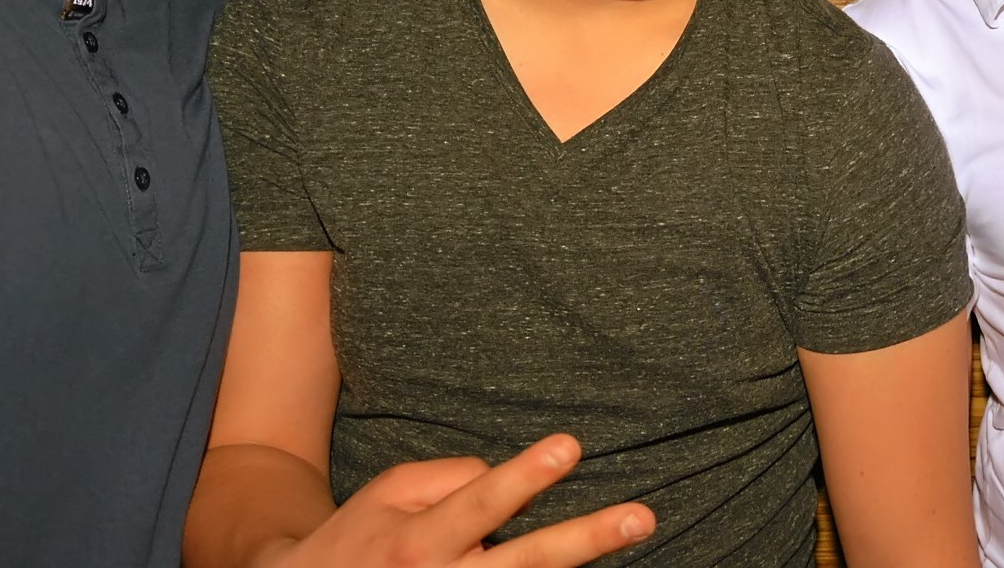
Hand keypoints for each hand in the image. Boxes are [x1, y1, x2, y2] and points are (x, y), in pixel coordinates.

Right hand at [255, 434, 653, 567]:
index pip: (483, 501)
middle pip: (527, 561)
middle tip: (642, 516)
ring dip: (582, 565)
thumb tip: (511, 483)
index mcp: (420, 541)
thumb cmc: (361, 535)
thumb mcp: (391, 491)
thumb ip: (451, 478)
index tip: (571, 446)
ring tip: (632, 533)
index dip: (526, 475)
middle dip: (586, 538)